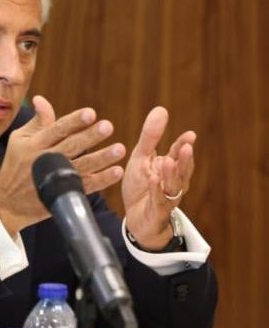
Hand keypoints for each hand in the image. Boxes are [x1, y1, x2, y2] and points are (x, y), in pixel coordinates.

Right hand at [0, 96, 125, 235]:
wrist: (8, 202)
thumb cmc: (15, 165)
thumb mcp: (19, 140)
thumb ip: (37, 122)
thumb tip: (41, 99)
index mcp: (34, 145)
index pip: (56, 130)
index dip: (73, 122)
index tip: (90, 113)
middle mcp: (45, 160)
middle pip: (71, 146)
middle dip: (90, 137)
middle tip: (108, 126)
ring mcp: (55, 179)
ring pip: (81, 167)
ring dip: (101, 158)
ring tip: (119, 149)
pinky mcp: (63, 194)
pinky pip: (85, 187)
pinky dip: (101, 180)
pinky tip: (116, 172)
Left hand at [122, 107, 195, 250]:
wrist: (137, 218)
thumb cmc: (141, 186)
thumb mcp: (141, 158)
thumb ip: (150, 137)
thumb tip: (161, 109)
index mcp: (169, 168)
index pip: (178, 154)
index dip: (183, 145)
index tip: (189, 135)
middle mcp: (173, 182)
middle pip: (181, 170)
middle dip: (184, 159)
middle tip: (186, 146)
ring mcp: (167, 198)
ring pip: (173, 186)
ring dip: (171, 174)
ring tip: (168, 161)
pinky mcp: (156, 212)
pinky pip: (158, 201)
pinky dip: (156, 191)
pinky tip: (153, 180)